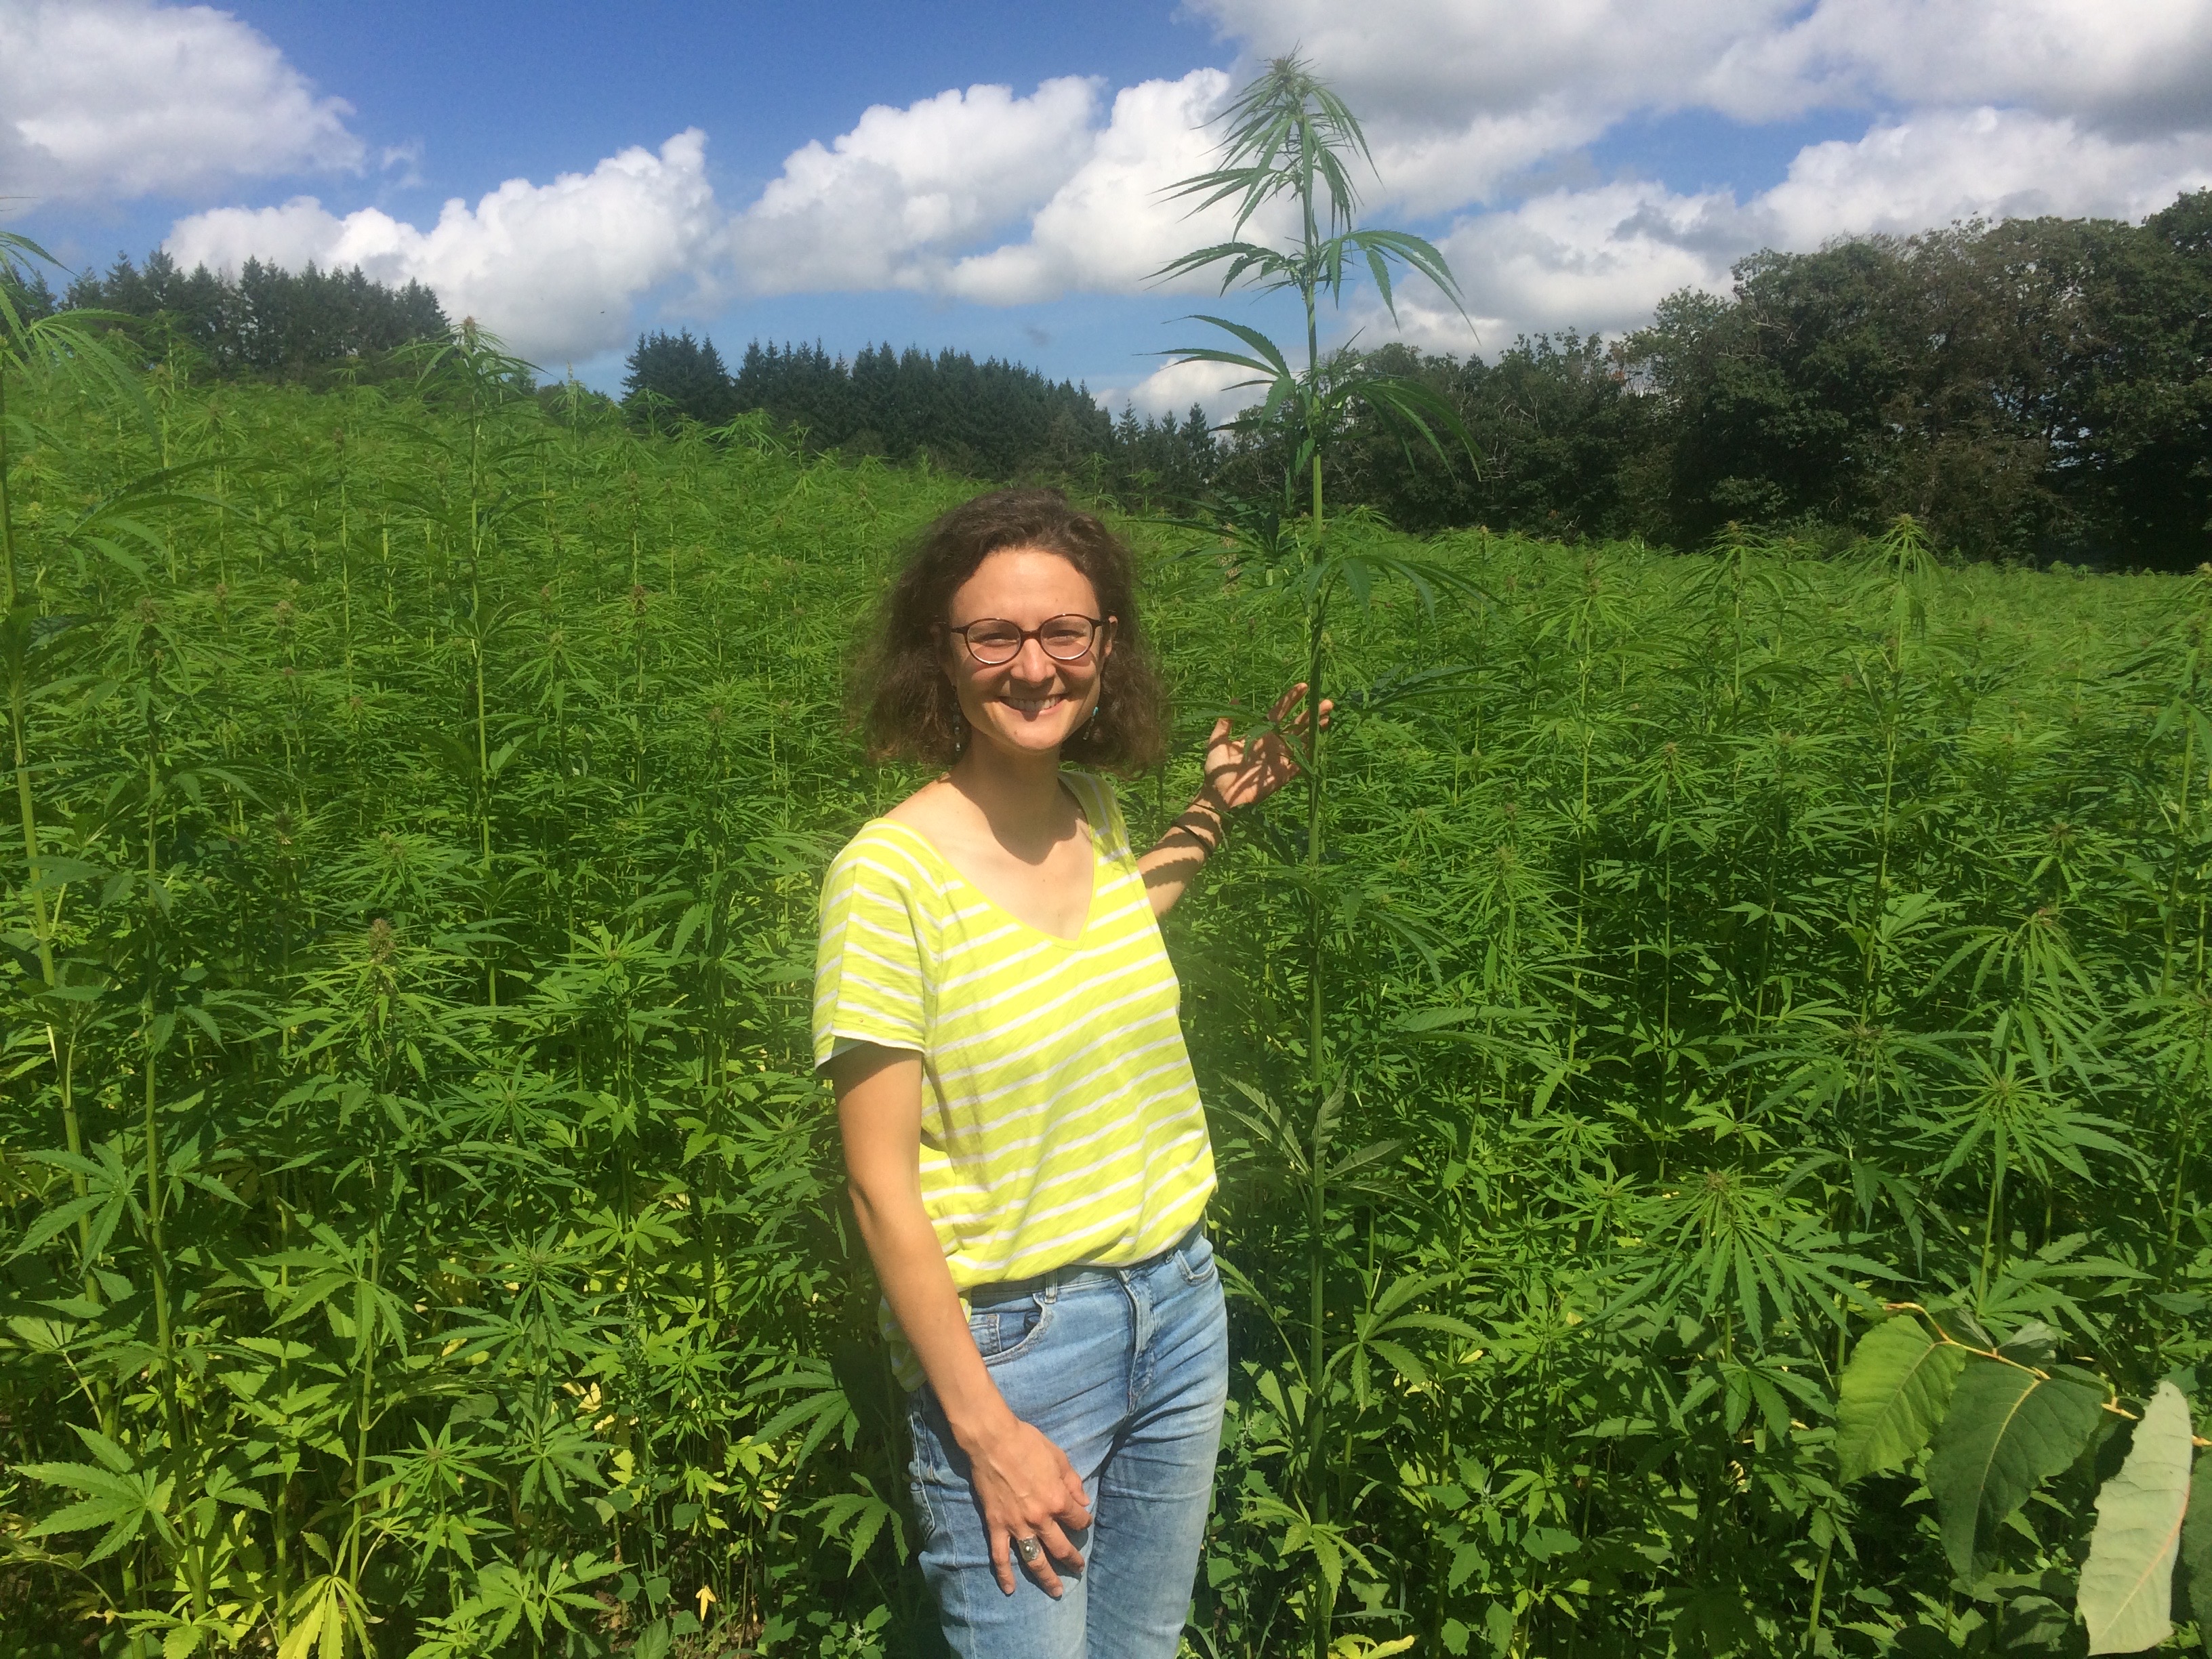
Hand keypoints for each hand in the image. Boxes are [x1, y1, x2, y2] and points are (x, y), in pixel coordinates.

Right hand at [966, 1414, 1091, 1596]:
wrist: (992, 1441)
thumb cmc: (1028, 1443)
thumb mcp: (1059, 1458)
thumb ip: (1073, 1482)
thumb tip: (1084, 1501)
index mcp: (1058, 1500)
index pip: (1078, 1520)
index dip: (1083, 1521)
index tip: (1082, 1521)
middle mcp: (1040, 1519)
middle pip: (1061, 1547)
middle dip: (1072, 1560)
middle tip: (1078, 1569)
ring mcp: (1017, 1526)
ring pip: (1035, 1560)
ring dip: (1046, 1578)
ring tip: (1056, 1591)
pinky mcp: (996, 1526)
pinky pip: (1000, 1556)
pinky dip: (1004, 1575)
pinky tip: (1010, 1589)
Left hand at [1200, 682, 1332, 812]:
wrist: (1218, 795)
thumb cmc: (1216, 769)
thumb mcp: (1217, 741)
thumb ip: (1225, 722)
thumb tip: (1234, 700)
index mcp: (1260, 733)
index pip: (1279, 711)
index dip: (1291, 699)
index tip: (1303, 686)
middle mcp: (1274, 743)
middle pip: (1296, 724)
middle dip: (1311, 712)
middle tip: (1327, 702)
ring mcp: (1280, 758)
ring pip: (1302, 740)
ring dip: (1315, 729)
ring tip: (1328, 717)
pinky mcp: (1283, 775)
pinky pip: (1300, 763)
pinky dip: (1310, 754)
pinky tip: (1320, 743)